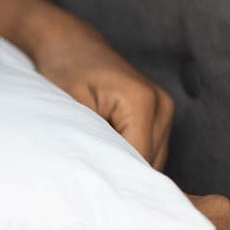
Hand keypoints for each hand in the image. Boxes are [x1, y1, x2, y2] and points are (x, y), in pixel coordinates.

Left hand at [33, 27, 174, 169]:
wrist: (71, 46)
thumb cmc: (66, 70)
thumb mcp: (72, 105)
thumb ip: (91, 137)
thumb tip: (100, 169)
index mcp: (142, 101)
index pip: (138, 156)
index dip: (116, 173)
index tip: (92, 183)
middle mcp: (161, 105)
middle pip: (150, 161)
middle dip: (122, 172)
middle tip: (91, 176)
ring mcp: (164, 110)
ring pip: (153, 158)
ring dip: (127, 165)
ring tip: (96, 163)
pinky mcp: (159, 114)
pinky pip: (150, 148)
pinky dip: (130, 156)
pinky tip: (107, 154)